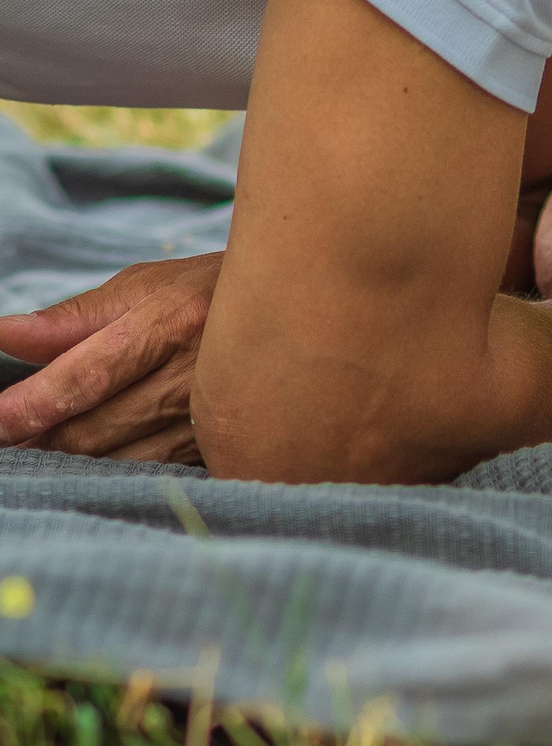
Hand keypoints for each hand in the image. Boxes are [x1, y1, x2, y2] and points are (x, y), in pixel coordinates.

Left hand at [0, 253, 218, 462]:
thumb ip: (74, 319)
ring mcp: (217, 421)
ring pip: (117, 462)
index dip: (31, 405)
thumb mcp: (149, 286)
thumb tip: (4, 335)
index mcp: (175, 322)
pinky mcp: (226, 451)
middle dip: (38, 439)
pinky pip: (152, 474)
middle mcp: (198, 376)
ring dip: (71, 459)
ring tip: (43, 444)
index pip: (87, 376)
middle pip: (93, 431)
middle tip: (8, 437)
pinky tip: (99, 457)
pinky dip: (114, 470)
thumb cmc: (216, 290)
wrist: (310, 310)